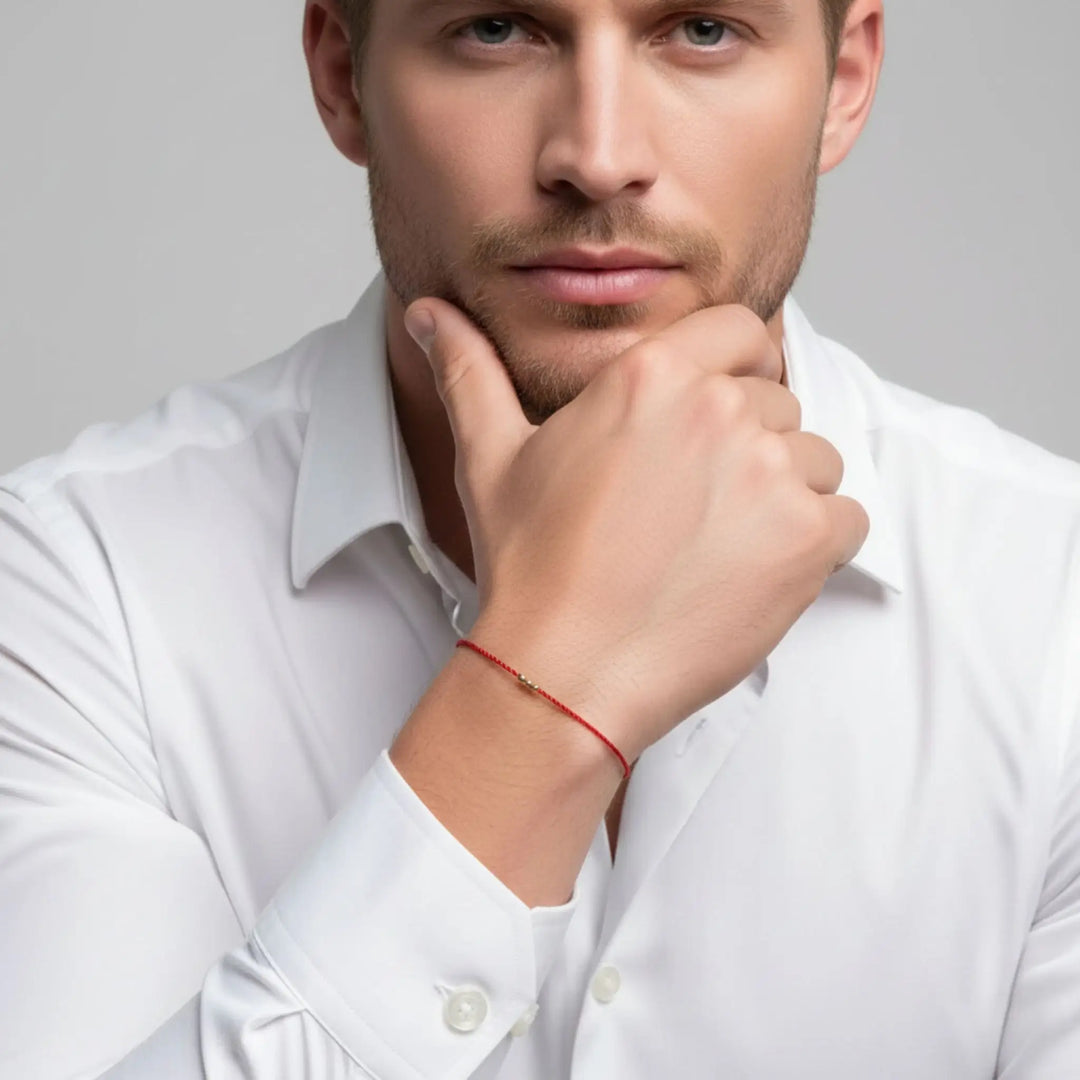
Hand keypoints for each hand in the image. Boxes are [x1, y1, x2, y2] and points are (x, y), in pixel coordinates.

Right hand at [405, 300, 868, 763]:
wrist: (564, 669)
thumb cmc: (531, 566)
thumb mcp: (491, 456)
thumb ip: (470, 370)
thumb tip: (428, 312)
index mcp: (651, 374)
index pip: (741, 330)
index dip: (739, 366)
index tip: (721, 412)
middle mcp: (719, 408)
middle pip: (777, 401)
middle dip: (750, 443)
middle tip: (696, 506)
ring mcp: (771, 473)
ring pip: (816, 460)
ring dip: (785, 495)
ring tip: (719, 545)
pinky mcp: (808, 539)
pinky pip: (848, 517)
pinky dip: (816, 544)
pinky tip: (752, 572)